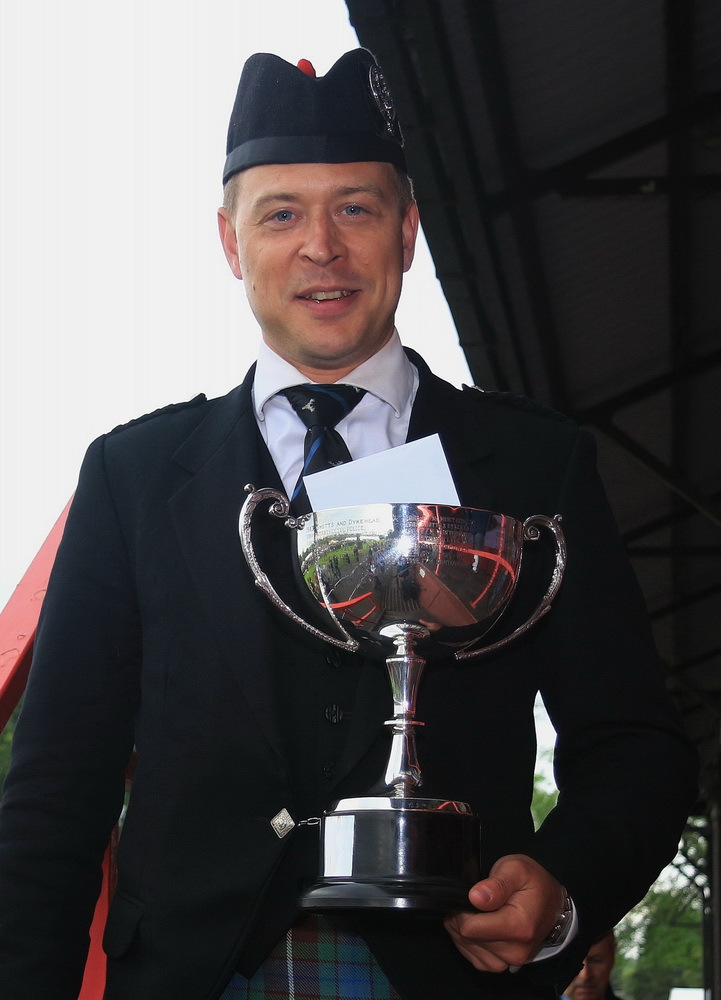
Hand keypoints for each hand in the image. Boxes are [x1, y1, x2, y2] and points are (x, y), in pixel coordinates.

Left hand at [444, 854, 565, 971]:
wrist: (551, 902)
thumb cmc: (533, 883)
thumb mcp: (516, 870)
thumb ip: (496, 884)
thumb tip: (475, 897)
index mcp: (519, 926)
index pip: (470, 928)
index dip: (459, 911)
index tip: (464, 897)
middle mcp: (516, 950)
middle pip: (467, 939)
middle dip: (460, 918)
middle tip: (469, 901)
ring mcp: (510, 961)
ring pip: (468, 949)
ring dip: (462, 931)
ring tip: (473, 911)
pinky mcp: (503, 965)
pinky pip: (475, 958)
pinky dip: (469, 943)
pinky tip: (476, 926)